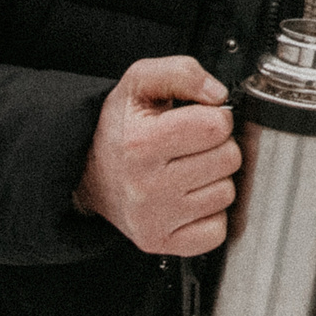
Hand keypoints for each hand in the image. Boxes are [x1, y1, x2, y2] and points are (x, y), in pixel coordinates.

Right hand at [76, 57, 238, 255]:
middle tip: (192, 146)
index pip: (216, 127)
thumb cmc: (121, 127)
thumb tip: (217, 94)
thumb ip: (181, 72)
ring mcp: (153, 219)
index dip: (215, 116)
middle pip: (228, 159)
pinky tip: (189, 198)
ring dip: (215, 179)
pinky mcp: (161, 243)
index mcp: (141, 143)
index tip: (199, 119)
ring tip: (188, 170)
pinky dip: (210, 214)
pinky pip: (217, 230)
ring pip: (226, 194)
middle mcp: (145, 186)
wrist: (87, 171)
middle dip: (219, 146)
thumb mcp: (140, 83)